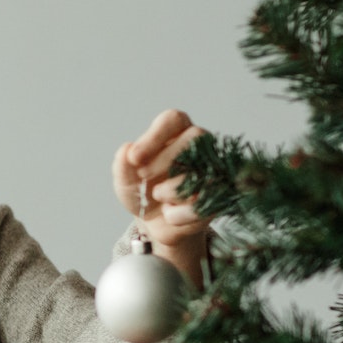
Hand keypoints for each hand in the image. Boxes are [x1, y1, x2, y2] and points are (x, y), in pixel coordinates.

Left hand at [112, 109, 211, 250]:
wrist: (156, 223)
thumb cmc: (141, 192)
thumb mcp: (125, 182)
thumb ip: (122, 166)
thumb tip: (127, 149)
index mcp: (175, 132)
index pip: (173, 119)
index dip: (154, 136)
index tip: (134, 157)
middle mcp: (199, 145)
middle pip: (193, 138)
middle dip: (163, 160)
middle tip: (142, 176)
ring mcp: (214, 168)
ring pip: (198, 172)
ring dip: (168, 191)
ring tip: (158, 196)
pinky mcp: (220, 194)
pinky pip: (202, 202)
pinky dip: (178, 214)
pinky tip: (170, 213)